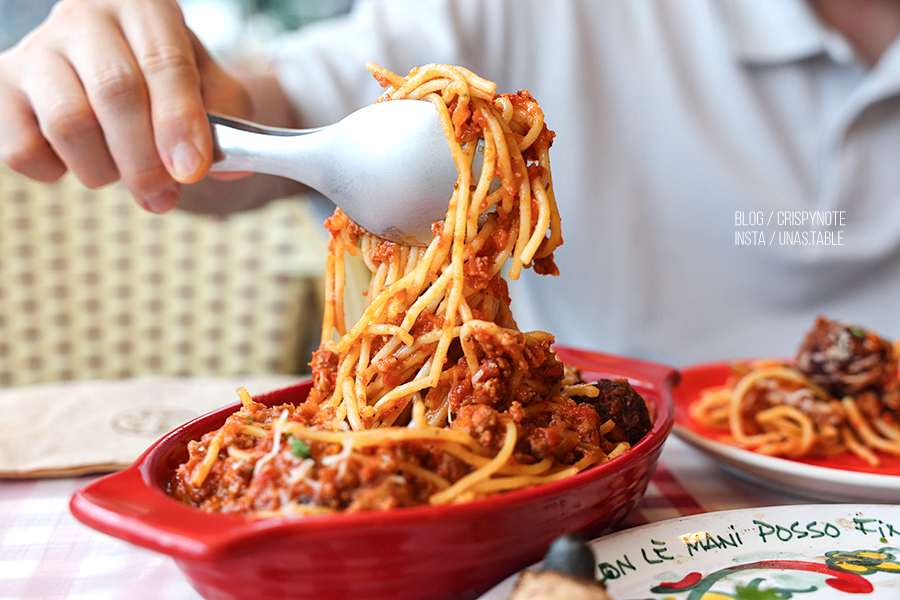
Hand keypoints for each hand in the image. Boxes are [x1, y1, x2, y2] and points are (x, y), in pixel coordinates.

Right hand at [0, 0, 249, 211]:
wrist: (134, 82)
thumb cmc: (178, 90)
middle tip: (165, 195)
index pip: (164, 63)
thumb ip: (230, 126)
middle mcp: (85, 15)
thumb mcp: (218, 96)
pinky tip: (83, 161)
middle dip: (146, 159)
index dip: (179, 121)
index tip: (192, 169)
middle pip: (115, 92)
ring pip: (68, 123)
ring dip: (106, 171)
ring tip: (127, 177)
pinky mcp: (3, 87)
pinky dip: (58, 172)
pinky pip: (23, 148)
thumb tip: (228, 168)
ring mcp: (38, 49)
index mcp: (145, 7)